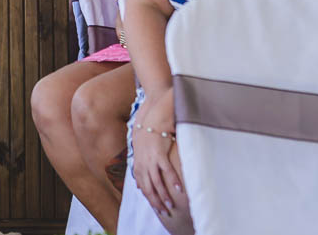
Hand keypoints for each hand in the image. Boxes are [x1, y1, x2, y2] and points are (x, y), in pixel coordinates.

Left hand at [131, 88, 185, 218]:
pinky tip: (178, 189)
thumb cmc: (154, 121)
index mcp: (139, 155)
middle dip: (154, 199)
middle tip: (163, 211)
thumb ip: (150, 150)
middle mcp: (142, 157)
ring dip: (163, 195)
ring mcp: (149, 154)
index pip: (141, 179)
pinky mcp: (158, 149)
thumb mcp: (146, 137)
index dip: (146, 192)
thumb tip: (156, 157)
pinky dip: (172, 179)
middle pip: (147, 184)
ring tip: (169, 206)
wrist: (155, 105)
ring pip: (155, 180)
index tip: (152, 202)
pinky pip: (166, 169)